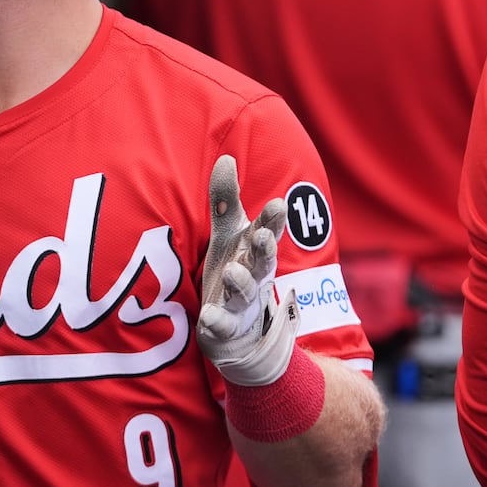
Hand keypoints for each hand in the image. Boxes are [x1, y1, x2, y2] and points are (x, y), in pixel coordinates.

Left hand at [197, 154, 298, 386]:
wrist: (239, 328)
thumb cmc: (236, 268)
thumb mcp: (229, 234)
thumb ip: (226, 200)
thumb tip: (226, 158)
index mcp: (255, 251)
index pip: (267, 232)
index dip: (273, 220)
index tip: (277, 203)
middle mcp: (254, 275)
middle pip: (262, 261)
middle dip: (265, 248)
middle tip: (263, 236)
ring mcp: (242, 302)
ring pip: (245, 292)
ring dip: (242, 281)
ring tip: (235, 270)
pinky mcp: (226, 326)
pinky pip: (223, 324)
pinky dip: (217, 321)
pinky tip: (208, 317)